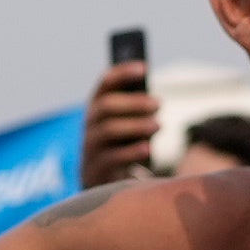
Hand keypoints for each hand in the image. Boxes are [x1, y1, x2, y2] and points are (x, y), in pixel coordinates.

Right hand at [78, 59, 160, 187]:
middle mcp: (90, 123)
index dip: (123, 73)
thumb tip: (153, 102)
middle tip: (159, 103)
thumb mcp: (127, 125)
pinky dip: (132, 151)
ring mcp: (91, 145)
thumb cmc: (121, 145)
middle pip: (107, 106)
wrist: (102, 181)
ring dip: (136, 126)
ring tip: (159, 125)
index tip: (145, 68)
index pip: (105, 82)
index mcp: (97, 106)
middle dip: (134, 102)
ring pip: (109, 130)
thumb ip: (135, 112)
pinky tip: (148, 148)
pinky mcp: (98, 168)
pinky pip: (113, 157)